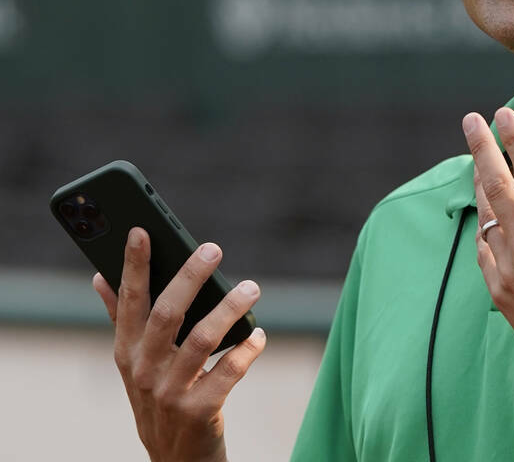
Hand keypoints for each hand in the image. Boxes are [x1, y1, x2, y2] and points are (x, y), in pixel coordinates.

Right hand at [93, 228, 265, 461]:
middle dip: (189, 277)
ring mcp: (171, 392)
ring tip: (251, 287)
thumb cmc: (159, 397)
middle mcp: (145, 370)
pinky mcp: (200, 411)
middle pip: (167, 313)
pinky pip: (228, 372)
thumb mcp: (134, 363)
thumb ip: (122, 319)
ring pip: (202, 339)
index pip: (130, 301)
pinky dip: (247, 350)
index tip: (142, 231)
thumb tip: (99, 276)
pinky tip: (258, 335)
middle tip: (212, 248)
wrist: (175, 459)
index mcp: (128, 351)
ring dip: (229, 309)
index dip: (134, 265)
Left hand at [462, 108, 513, 418]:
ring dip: (481, 183)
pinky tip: (485, 215)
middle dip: (482, 149)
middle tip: (471, 119)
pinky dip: (483, 225)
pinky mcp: (499, 291)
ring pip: (487, 215)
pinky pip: (483, 247)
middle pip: (497, 186)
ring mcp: (508, 270)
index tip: (504, 114)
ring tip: (476, 159)